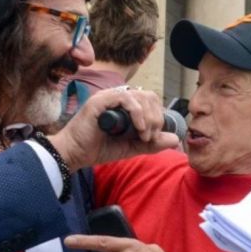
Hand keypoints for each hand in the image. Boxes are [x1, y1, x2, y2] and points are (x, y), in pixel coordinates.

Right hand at [49, 87, 179, 169]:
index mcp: (126, 106)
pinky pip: (126, 98)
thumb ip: (152, 143)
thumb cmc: (99, 148)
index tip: (153, 137)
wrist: (75, 155)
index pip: (152, 101)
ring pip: (141, 96)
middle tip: (149, 137)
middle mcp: (118, 98)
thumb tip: (175, 139)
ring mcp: (109, 97)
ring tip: (143, 135)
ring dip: (148, 117)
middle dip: (156, 118)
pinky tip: (138, 128)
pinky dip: (137, 113)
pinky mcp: (100, 100)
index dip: (158, 117)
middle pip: (150, 96)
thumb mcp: (131, 147)